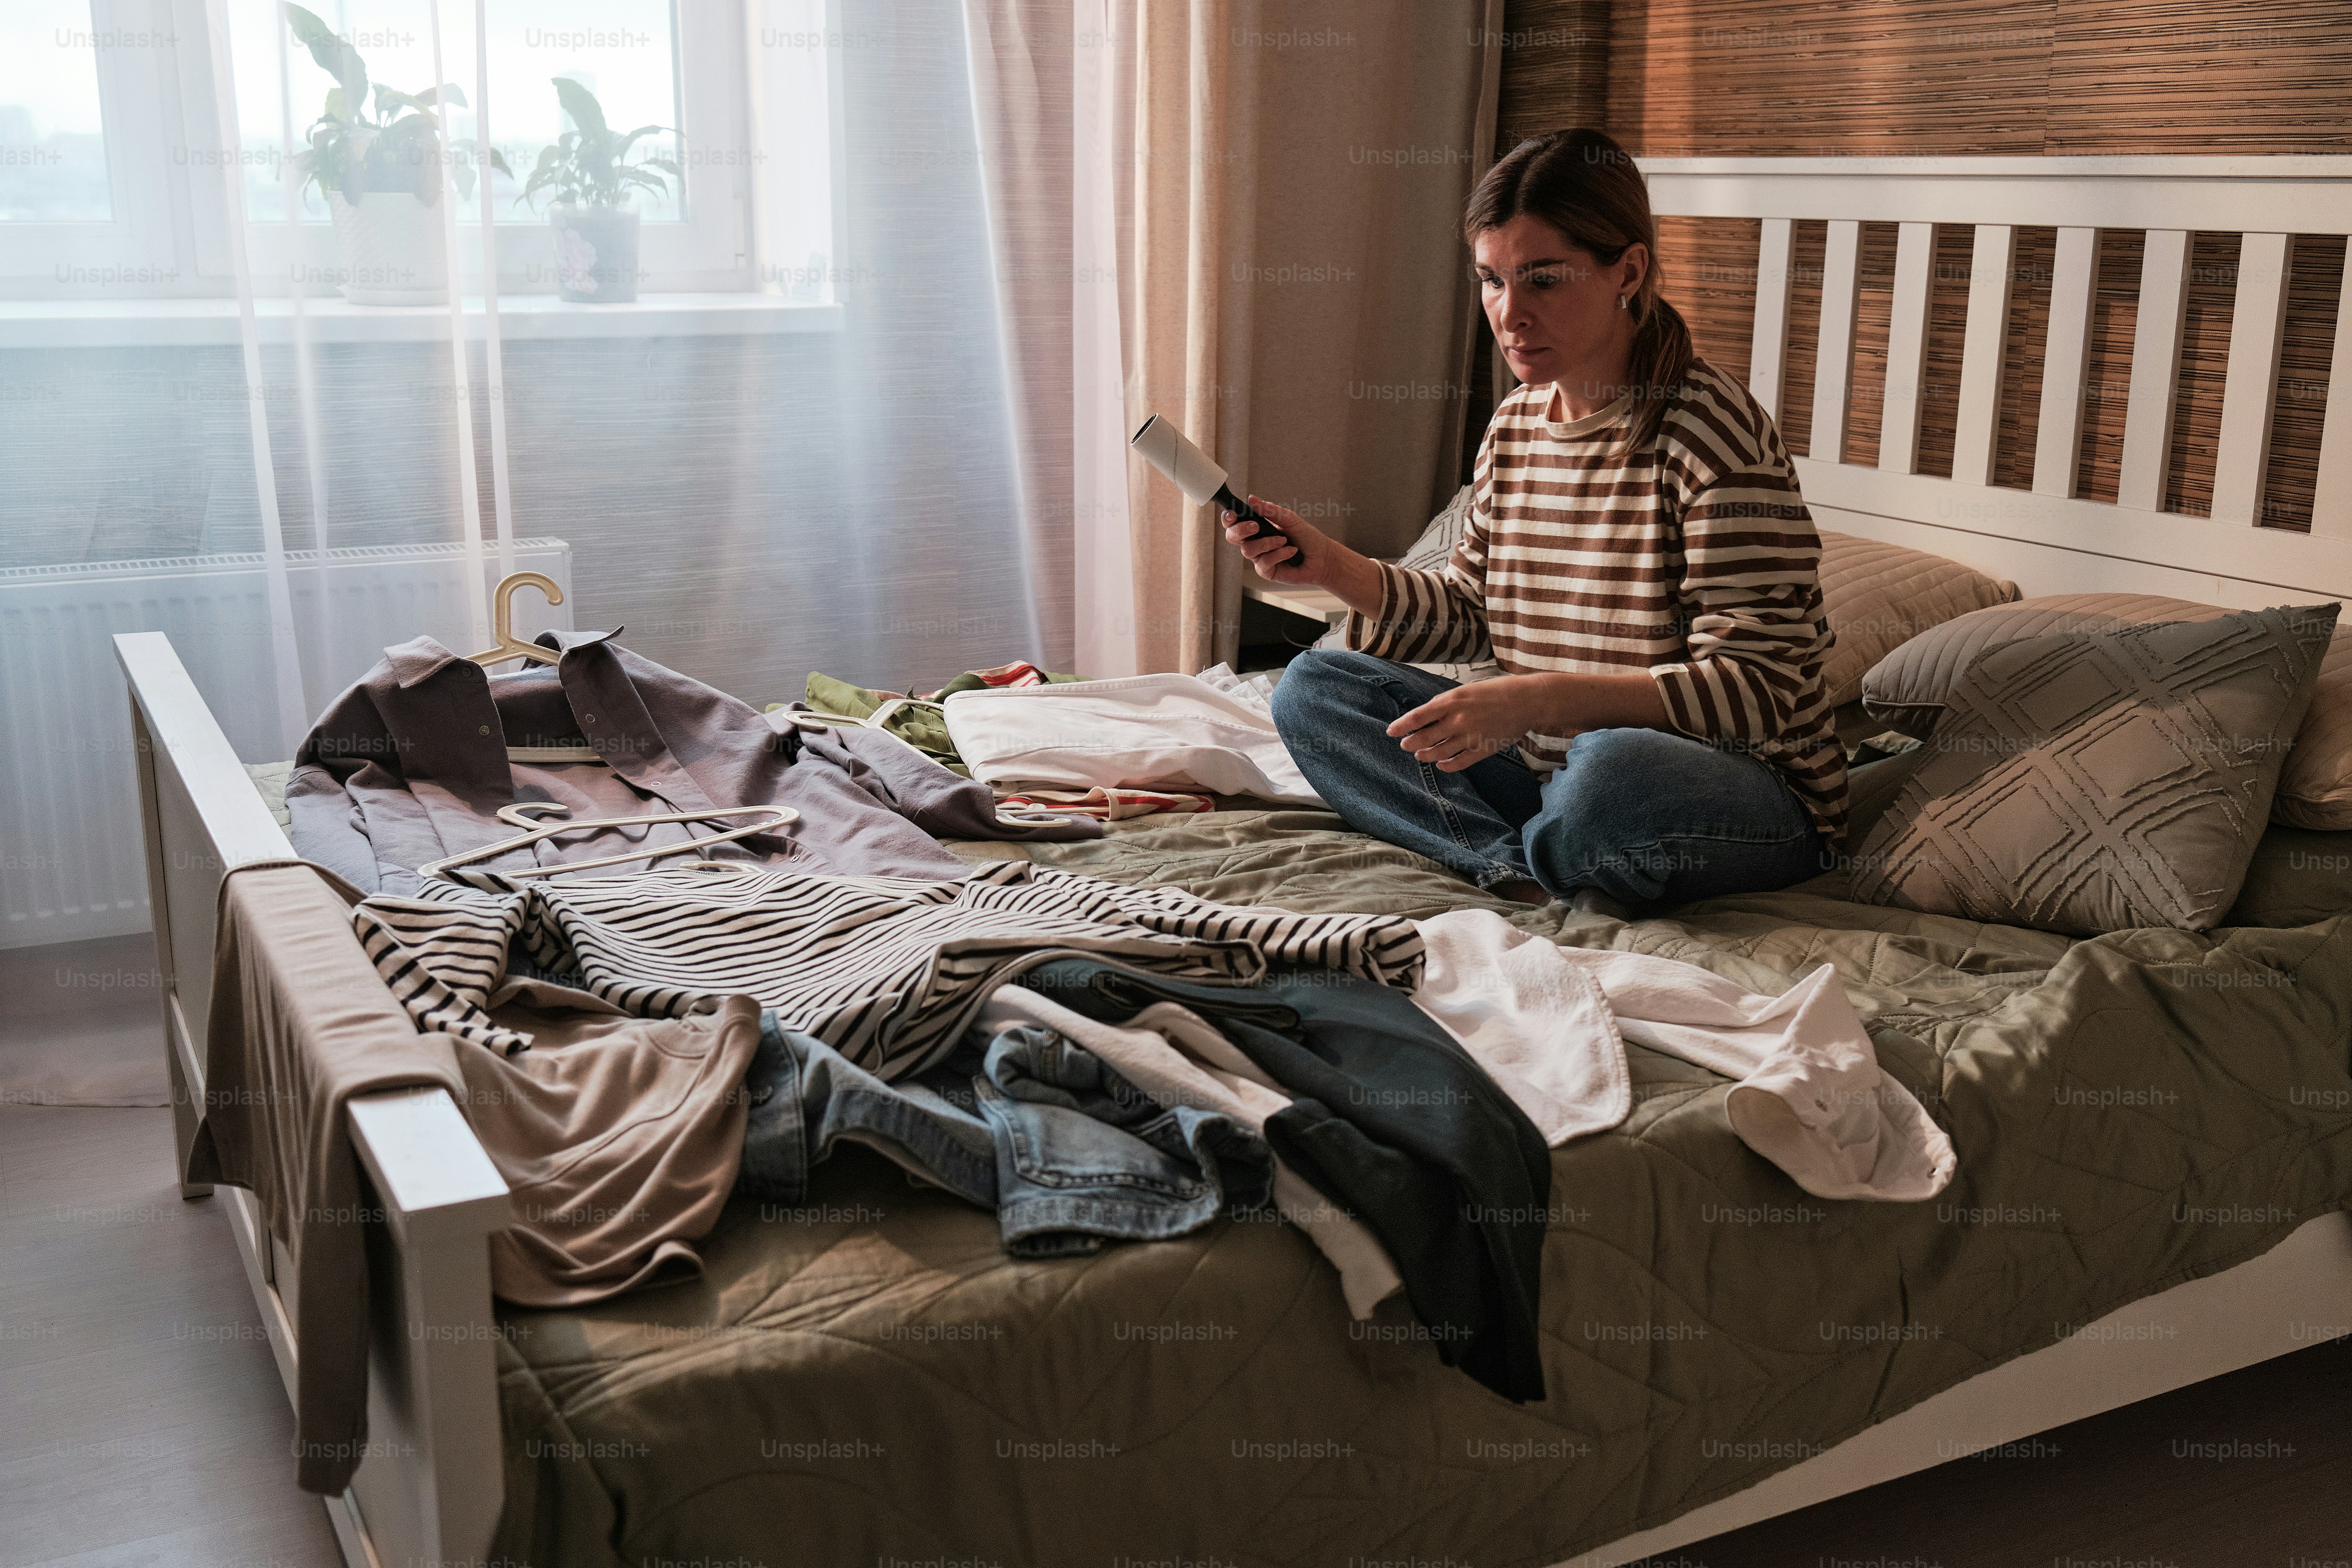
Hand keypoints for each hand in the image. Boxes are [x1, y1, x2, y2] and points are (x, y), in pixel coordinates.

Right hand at [1222, 496, 1323, 584]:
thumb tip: (1251, 499)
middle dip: (1241, 530)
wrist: (1322, 557)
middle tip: (1256, 526)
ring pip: (1248, 550)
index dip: (1229, 518)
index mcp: (1257, 527)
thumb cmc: (1307, 537)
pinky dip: (1279, 554)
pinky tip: (1290, 552)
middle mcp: (1255, 542)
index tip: (1233, 514)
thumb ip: (1270, 510)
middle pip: (1232, 537)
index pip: (1234, 522)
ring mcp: (1259, 557)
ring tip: (1284, 540)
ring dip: (1267, 543)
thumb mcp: (1289, 518)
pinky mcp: (1267, 571)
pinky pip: (1263, 563)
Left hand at [1388, 676, 1545, 771]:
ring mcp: (1472, 736)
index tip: (1391, 732)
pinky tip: (1440, 765)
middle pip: (1425, 738)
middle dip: (1411, 744)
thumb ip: (1445, 702)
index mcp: (1452, 701)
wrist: (1527, 700)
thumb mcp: (1466, 689)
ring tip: (1419, 755)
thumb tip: (1425, 714)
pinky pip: (1460, 763)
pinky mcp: (1484, 749)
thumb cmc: (1496, 691)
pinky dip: (1447, 766)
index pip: (1418, 717)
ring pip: (1440, 753)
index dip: (1401, 726)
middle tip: (1405, 746)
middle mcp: (1459, 719)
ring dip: (1426, 756)